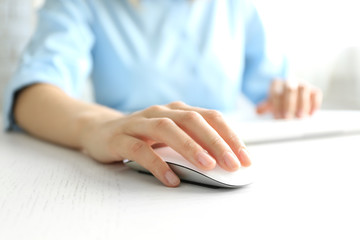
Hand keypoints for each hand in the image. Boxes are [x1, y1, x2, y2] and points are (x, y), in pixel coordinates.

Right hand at [79, 101, 251, 186]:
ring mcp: (139, 123)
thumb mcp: (171, 135)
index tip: (245, 157)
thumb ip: (193, 141)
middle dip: (215, 142)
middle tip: (232, 164)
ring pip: (167, 130)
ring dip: (190, 147)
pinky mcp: (120, 138)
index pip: (210, 117)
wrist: (101, 130)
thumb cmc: (143, 135)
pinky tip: (171, 179)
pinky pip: (140, 150)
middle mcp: (160, 112)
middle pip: (192, 120)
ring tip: (208, 166)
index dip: (230, 135)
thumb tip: (225, 160)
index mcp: (177, 110)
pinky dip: (158, 164)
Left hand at [256, 79, 322, 118]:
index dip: (277, 106)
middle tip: (288, 118)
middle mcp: (290, 82)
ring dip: (303, 103)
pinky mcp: (313, 90)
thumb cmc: (278, 100)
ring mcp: (302, 84)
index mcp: (276, 84)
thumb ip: (264, 106)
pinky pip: (316, 93)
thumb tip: (258, 111)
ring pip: (304, 88)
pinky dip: (315, 103)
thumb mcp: (268, 102)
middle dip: (289, 104)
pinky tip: (311, 114)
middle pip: (290, 89)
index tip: (278, 117)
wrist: (287, 93)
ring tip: (300, 117)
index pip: (277, 93)